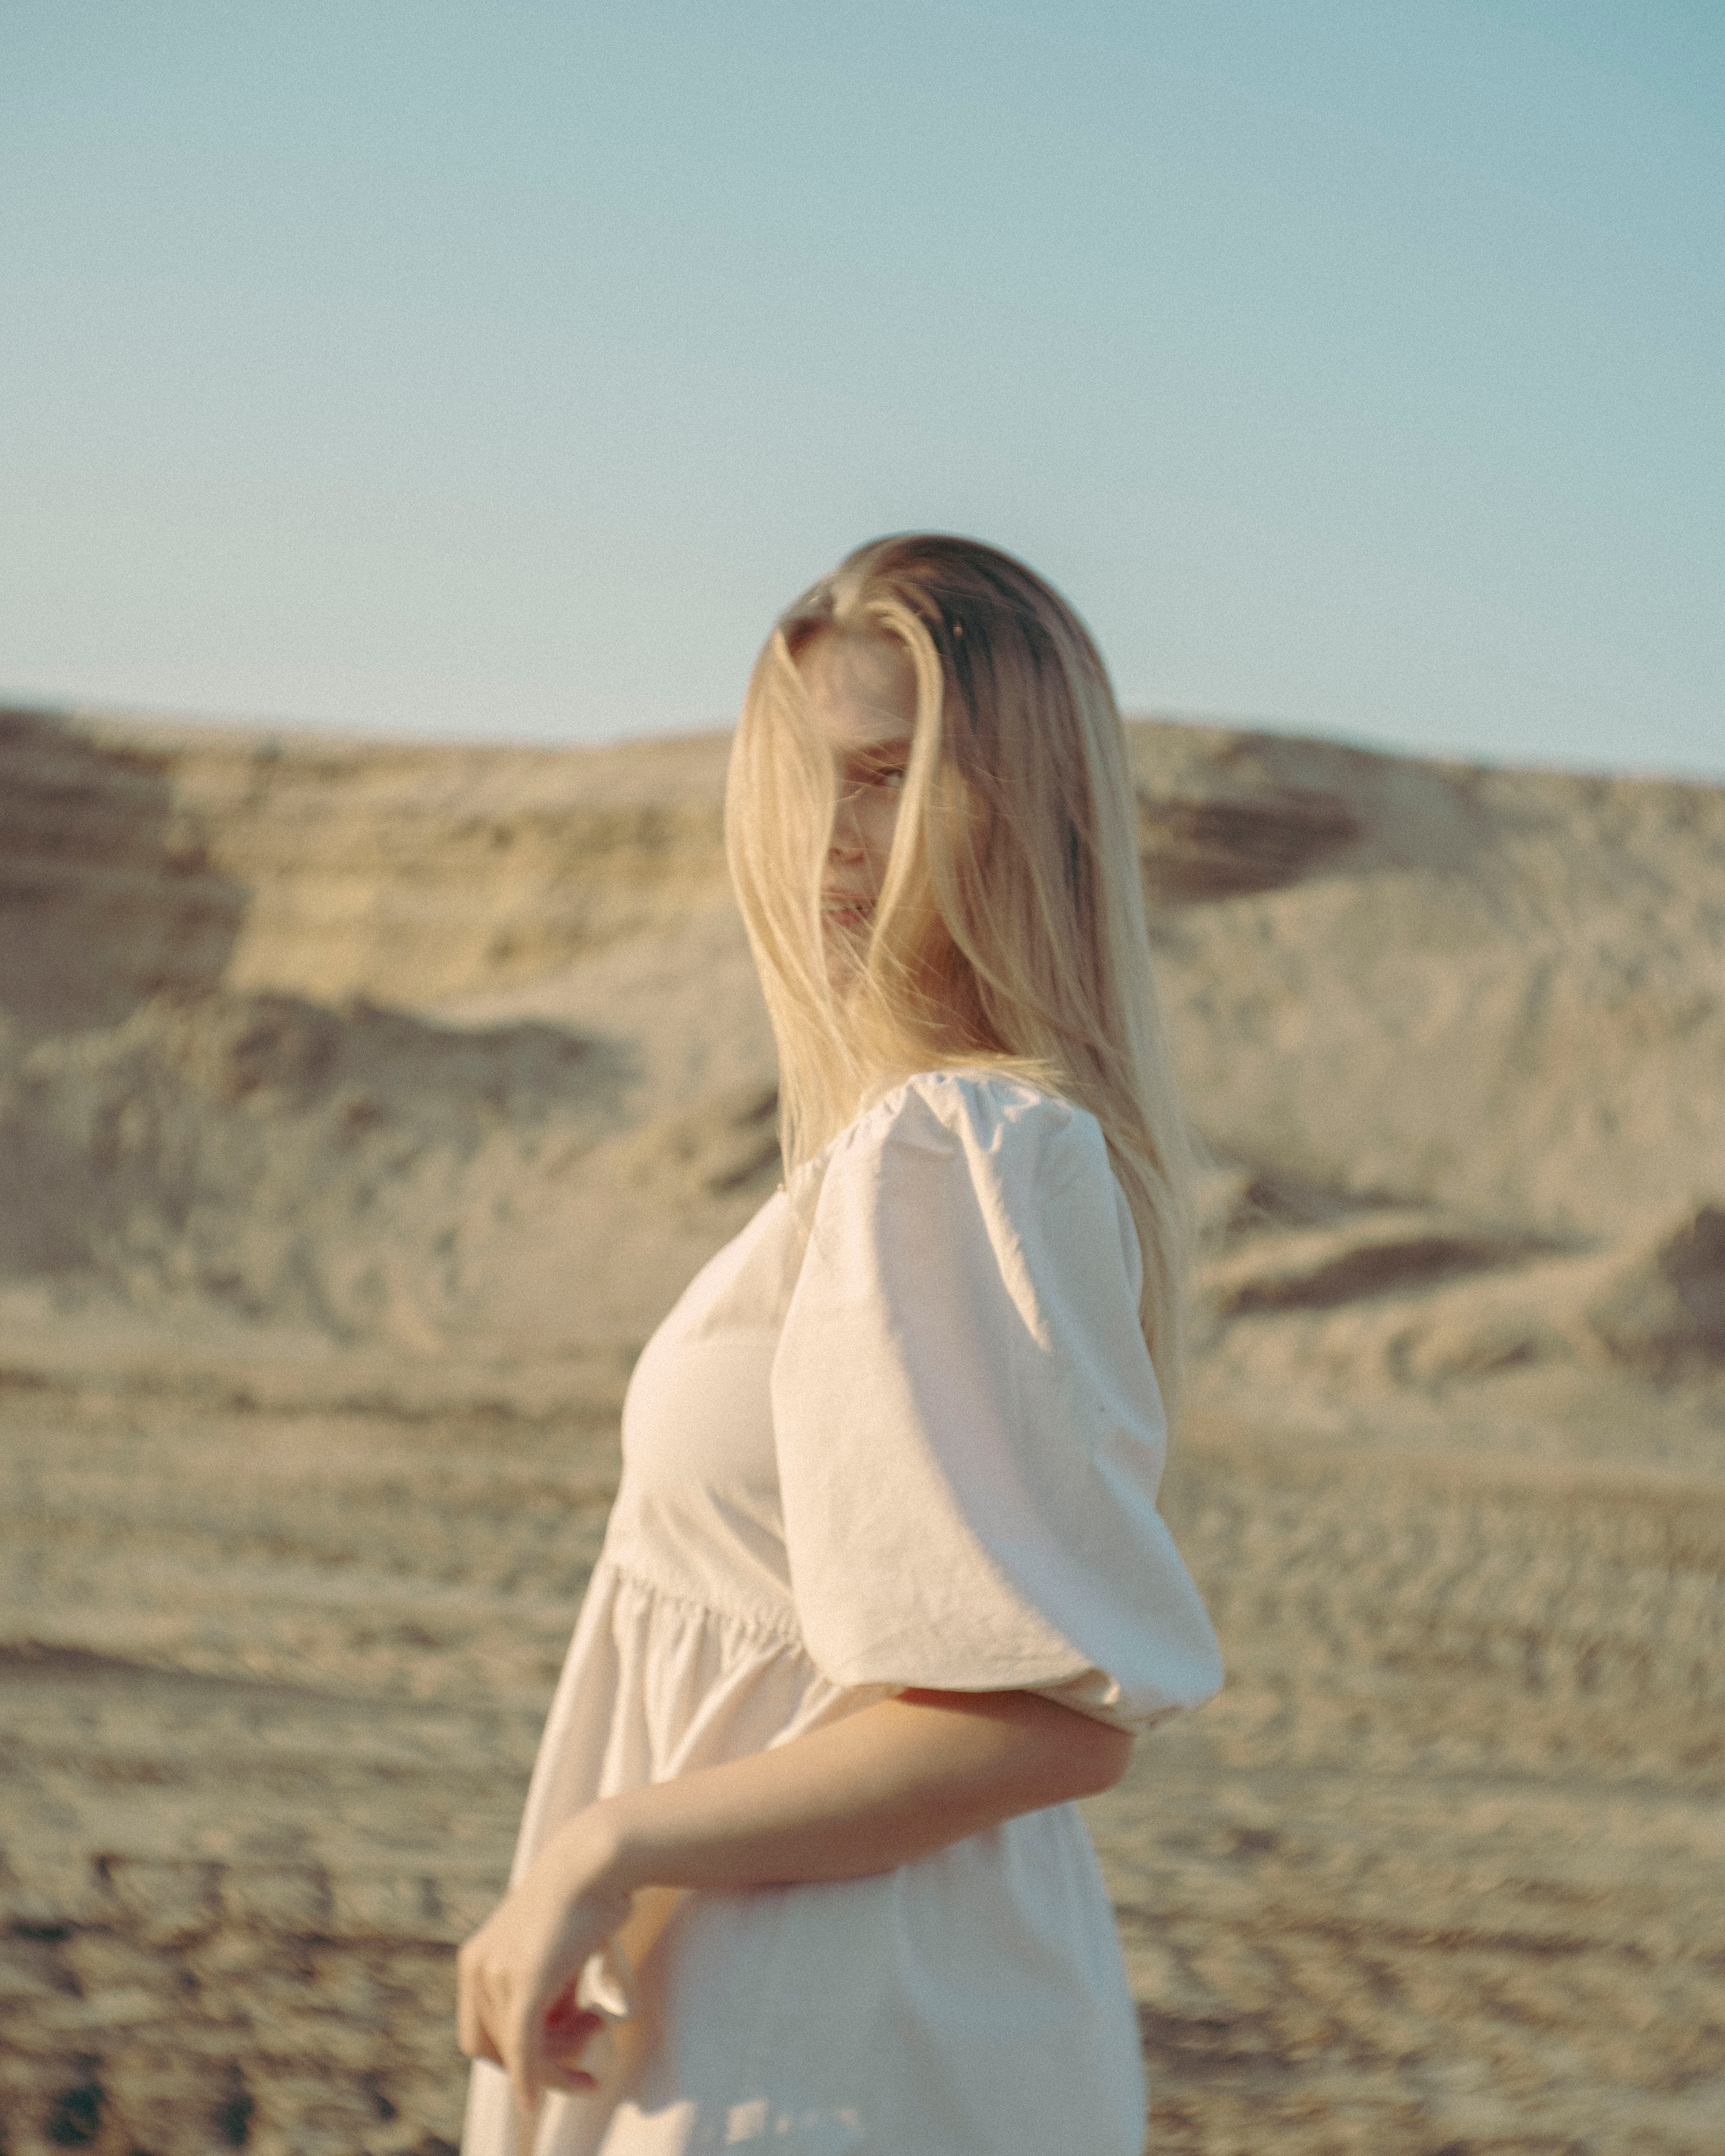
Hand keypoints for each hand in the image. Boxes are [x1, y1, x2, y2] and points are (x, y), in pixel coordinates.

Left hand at [456, 1814, 632, 2116]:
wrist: (596, 1860)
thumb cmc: (584, 1899)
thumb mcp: (553, 1950)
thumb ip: (544, 1989)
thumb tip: (558, 2031)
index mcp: (476, 1959)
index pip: (481, 2033)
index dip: (513, 2053)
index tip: (557, 2047)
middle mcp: (478, 1968)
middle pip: (495, 2049)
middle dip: (539, 2058)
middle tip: (588, 2037)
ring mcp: (498, 1976)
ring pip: (520, 2052)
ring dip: (562, 2058)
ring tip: (599, 2025)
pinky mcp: (526, 1984)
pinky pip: (526, 2051)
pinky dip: (532, 2083)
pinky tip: (537, 2106)